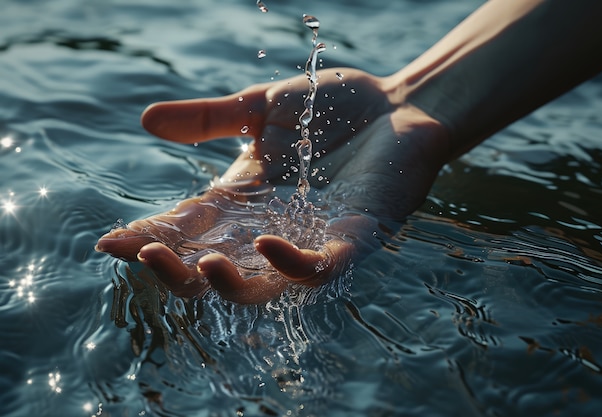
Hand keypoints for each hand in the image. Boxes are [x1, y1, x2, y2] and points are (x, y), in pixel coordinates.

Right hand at [96, 67, 449, 302]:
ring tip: (202, 263)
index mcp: (245, 201)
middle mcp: (271, 229)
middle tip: (144, 255)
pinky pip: (319, 269)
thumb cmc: (333, 108)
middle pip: (213, 269)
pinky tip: (267, 243)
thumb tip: (146, 121)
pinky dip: (291, 265)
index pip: (188, 228)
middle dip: (176, 270)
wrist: (397, 103)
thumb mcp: (260, 110)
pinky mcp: (353, 240)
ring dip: (227, 283)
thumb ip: (209, 120)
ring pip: (260, 286)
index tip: (111, 243)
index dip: (151, 237)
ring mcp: (311, 239)